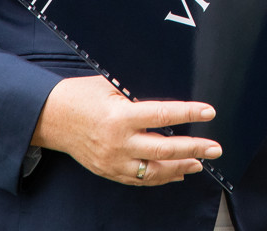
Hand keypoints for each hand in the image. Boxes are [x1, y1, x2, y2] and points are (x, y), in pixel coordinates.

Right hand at [31, 75, 219, 185]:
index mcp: (119, 116)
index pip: (161, 115)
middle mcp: (118, 142)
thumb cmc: (81, 95)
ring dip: (181, 167)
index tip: (209, 112)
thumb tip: (169, 98)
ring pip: (154, 171)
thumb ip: (138, 94)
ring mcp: (112, 161)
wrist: (50, 118)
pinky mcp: (108, 171)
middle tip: (215, 148)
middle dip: (194, 149)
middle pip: (164, 150)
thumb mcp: (111, 85)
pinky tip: (176, 173)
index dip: (188, 113)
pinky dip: (160, 178)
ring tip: (201, 162)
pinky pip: (139, 179)